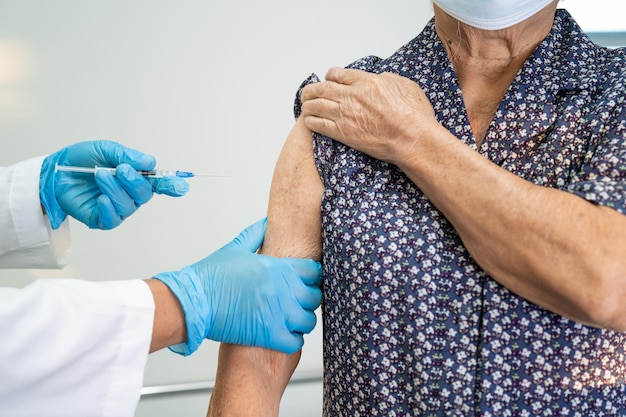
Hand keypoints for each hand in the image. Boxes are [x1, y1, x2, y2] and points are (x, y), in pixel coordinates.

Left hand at [40, 140, 188, 228]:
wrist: (54, 172)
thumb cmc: (80, 160)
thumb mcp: (104, 150)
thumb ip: (127, 155)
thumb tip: (149, 161)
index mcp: (135, 176)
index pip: (159, 183)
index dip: (172, 185)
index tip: (181, 186)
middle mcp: (130, 194)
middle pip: (144, 194)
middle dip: (134, 181)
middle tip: (120, 169)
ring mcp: (118, 208)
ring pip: (128, 205)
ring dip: (115, 189)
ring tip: (100, 175)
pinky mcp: (102, 219)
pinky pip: (113, 219)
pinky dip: (109, 208)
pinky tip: (101, 198)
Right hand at [153, 218, 322, 355]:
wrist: (192, 302)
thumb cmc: (210, 277)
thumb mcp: (236, 248)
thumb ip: (256, 234)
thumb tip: (267, 222)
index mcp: (278, 267)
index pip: (314, 271)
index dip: (311, 276)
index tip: (304, 281)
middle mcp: (283, 290)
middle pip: (315, 296)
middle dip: (308, 298)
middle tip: (296, 301)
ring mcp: (278, 314)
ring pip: (308, 321)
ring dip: (302, 320)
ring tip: (290, 319)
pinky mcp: (269, 335)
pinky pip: (295, 341)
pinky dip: (292, 340)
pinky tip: (282, 334)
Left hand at [300, 67, 436, 164]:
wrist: (411, 138)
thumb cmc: (413, 115)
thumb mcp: (404, 85)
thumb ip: (388, 79)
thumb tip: (379, 78)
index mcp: (367, 81)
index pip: (339, 74)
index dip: (331, 76)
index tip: (328, 78)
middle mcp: (352, 96)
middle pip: (322, 88)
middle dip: (312, 90)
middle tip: (307, 92)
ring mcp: (346, 115)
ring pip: (317, 105)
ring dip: (308, 105)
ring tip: (305, 106)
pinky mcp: (344, 133)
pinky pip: (319, 125)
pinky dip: (311, 121)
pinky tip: (308, 121)